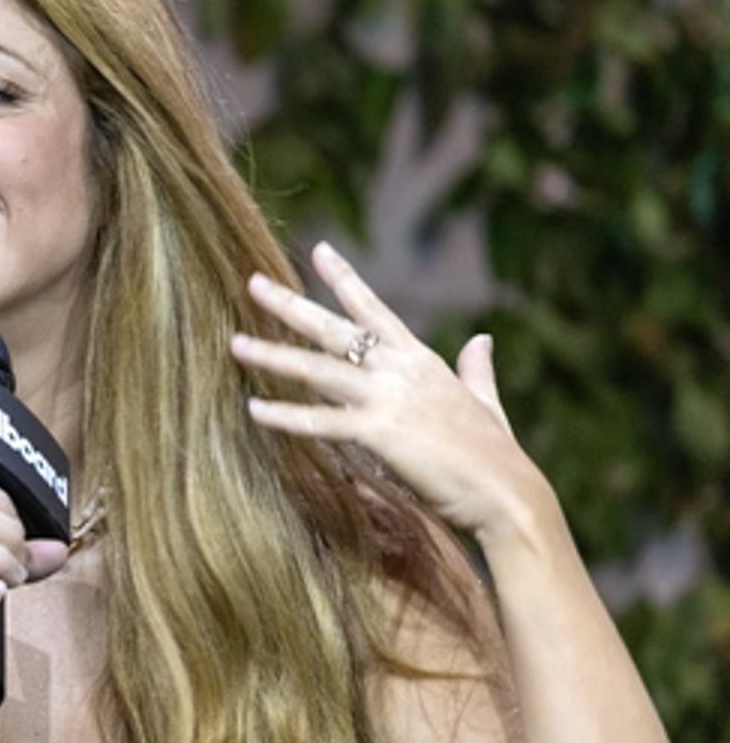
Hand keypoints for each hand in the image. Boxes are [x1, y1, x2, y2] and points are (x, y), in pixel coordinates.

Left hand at [229, 240, 554, 540]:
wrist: (508, 492)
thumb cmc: (496, 453)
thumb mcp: (484, 400)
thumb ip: (477, 368)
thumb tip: (482, 339)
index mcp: (421, 360)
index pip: (375, 309)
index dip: (345, 278)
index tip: (319, 250)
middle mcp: (401, 370)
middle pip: (334, 329)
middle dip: (290, 305)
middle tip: (253, 282)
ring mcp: (389, 398)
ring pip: (318, 370)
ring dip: (272, 355)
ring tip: (234, 343)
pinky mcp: (380, 433)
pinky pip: (321, 422)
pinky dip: (285, 416)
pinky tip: (253, 408)